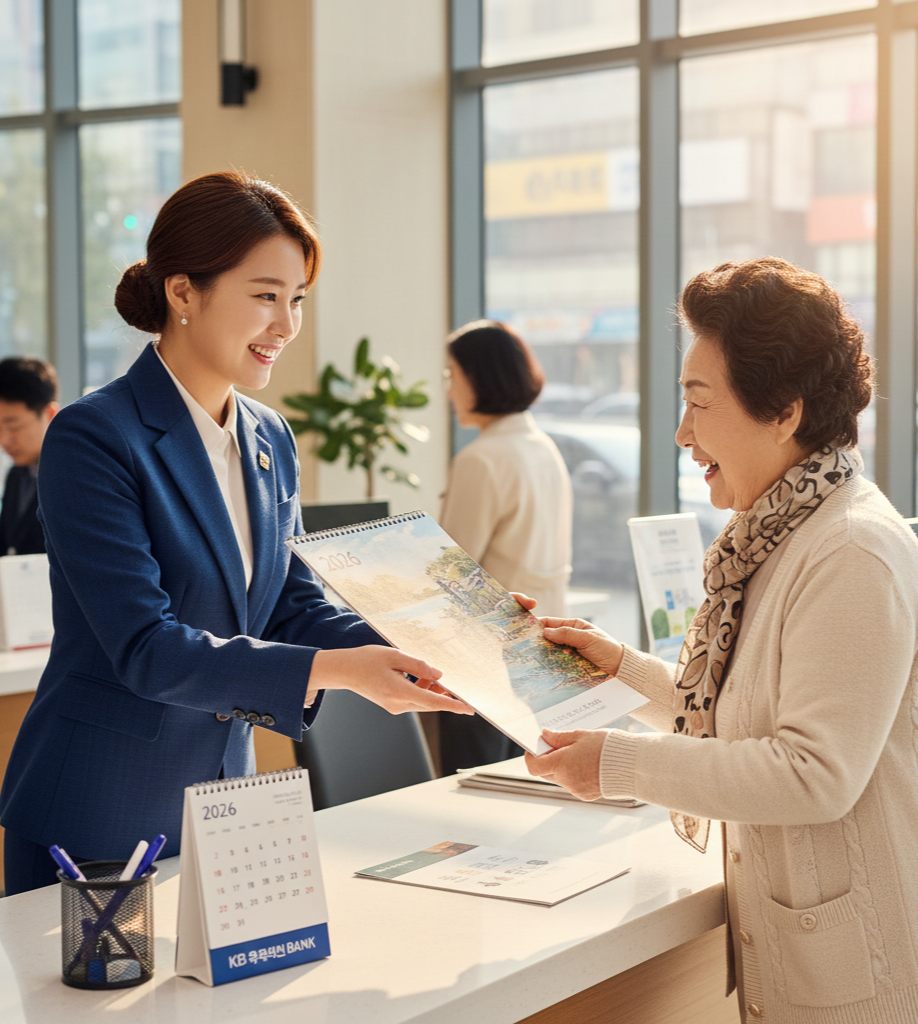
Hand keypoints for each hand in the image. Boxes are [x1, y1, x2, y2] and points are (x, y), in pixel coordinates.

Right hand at [310, 646, 474, 715]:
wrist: (345, 670)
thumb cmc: (367, 660)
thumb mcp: (394, 655)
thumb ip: (419, 665)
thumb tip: (439, 675)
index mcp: (399, 691)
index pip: (433, 701)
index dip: (453, 705)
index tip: (469, 708)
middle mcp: (398, 703)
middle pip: (431, 703)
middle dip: (445, 695)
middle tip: (458, 684)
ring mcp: (395, 706)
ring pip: (423, 702)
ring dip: (432, 690)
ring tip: (429, 673)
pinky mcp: (393, 705)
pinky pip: (415, 700)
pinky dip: (422, 690)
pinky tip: (420, 678)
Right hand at [511, 593, 623, 676]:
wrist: (621, 671)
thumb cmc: (607, 649)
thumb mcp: (588, 638)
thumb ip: (567, 634)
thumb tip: (545, 631)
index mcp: (575, 627)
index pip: (551, 623)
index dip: (538, 624)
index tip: (524, 629)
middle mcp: (570, 639)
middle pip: (549, 639)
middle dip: (537, 642)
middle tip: (522, 646)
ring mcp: (570, 654)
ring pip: (551, 653)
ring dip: (542, 655)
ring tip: (528, 659)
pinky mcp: (571, 667)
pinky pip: (557, 665)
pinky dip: (549, 666)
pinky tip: (540, 669)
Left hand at [524, 728, 606, 800]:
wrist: (632, 765)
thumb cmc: (607, 747)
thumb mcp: (581, 735)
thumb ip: (559, 737)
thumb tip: (544, 735)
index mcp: (561, 764)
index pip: (534, 766)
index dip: (531, 756)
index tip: (535, 746)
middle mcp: (566, 781)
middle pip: (545, 772)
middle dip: (547, 759)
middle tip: (556, 745)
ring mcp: (576, 790)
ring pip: (560, 778)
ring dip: (561, 767)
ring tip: (576, 752)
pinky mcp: (586, 795)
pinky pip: (572, 784)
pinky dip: (574, 774)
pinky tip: (586, 763)